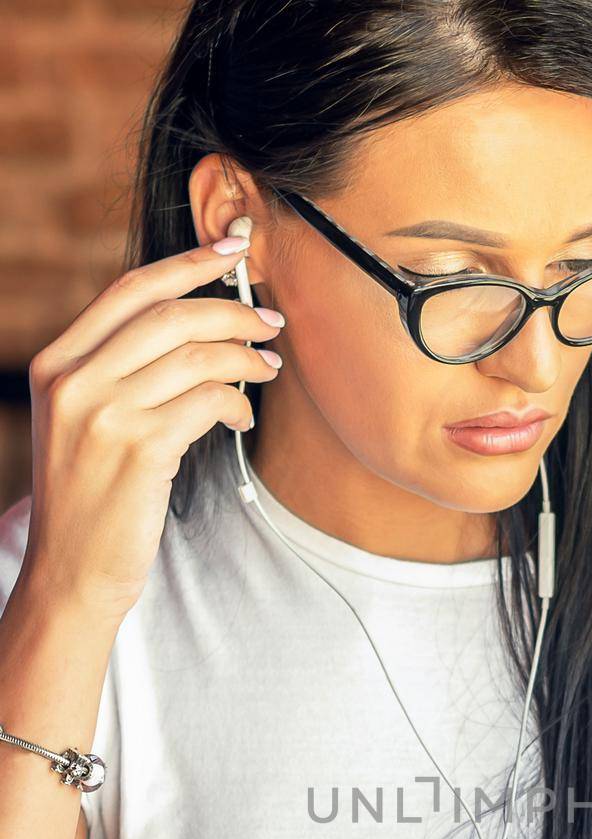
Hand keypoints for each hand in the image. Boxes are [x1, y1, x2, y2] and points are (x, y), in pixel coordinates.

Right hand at [24, 233, 283, 620]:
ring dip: (245, 358)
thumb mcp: (84, 424)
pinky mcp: (140, 449)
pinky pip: (208, 401)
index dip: (186, 263)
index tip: (231, 249)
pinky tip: (244, 418)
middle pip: (169, 315)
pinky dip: (238, 402)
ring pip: (195, 356)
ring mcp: (104, 414)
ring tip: (268, 370)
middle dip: (231, 310)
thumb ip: (117, 373)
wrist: (72, 572)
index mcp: (56, 364)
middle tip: (270, 321)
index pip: (128, 291)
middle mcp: (74, 382)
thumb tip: (192, 328)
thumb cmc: (93, 501)